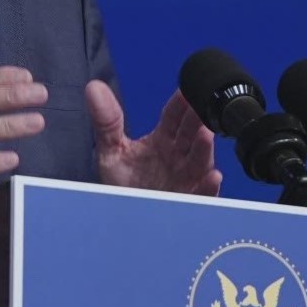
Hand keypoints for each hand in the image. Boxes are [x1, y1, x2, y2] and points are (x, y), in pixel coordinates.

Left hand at [87, 83, 221, 194]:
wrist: (124, 219)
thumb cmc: (122, 185)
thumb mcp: (111, 151)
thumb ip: (106, 121)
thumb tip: (94, 88)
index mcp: (163, 139)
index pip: (175, 115)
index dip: (181, 103)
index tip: (185, 90)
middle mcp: (178, 155)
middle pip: (191, 133)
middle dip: (198, 120)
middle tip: (201, 107)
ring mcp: (186, 177)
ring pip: (200, 159)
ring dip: (205, 148)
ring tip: (206, 135)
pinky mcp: (189, 199)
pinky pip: (203, 193)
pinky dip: (209, 186)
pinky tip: (213, 177)